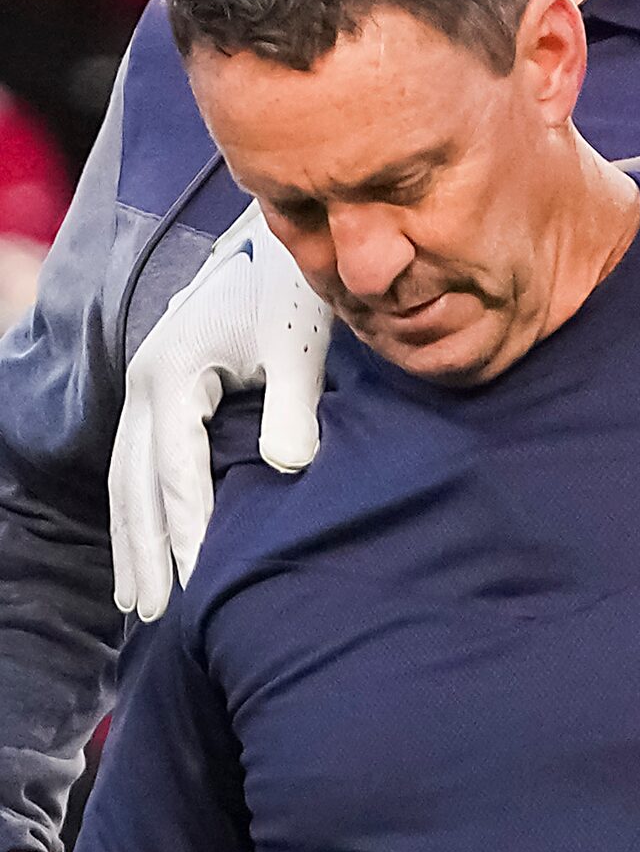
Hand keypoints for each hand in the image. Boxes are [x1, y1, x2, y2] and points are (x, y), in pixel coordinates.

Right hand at [110, 203, 333, 618]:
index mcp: (173, 374)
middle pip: (134, 484)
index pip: (175, 470)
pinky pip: (138, 463)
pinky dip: (140, 510)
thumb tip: (287, 467)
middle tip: (155, 612)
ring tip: (139, 601)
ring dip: (133, 540)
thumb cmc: (293, 288)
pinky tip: (150, 547)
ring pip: (127, 477)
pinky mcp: (161, 390)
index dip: (187, 529)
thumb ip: (295, 403)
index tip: (198, 582)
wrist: (273, 240)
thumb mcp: (300, 340)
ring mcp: (146, 386)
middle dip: (144, 550)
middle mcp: (146, 384)